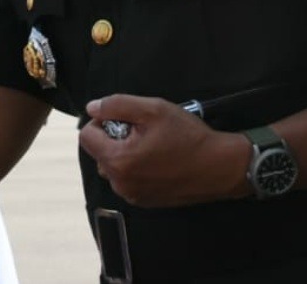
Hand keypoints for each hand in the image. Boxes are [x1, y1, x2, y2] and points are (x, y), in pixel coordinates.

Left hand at [81, 94, 250, 206]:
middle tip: (143, 132)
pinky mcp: (144, 201)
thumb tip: (92, 108)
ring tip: (152, 146)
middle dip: (113, 138)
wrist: (221, 167)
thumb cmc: (188, 136)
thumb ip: (117, 105)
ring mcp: (132, 195)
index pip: (86, 135)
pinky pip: (126, 179)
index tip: (125, 119)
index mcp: (117, 160)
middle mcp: (120, 183)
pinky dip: (134, 168)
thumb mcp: (153, 110)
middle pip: (98, 151)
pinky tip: (158, 161)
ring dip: (123, 153)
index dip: (101, 121)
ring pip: (112, 166)